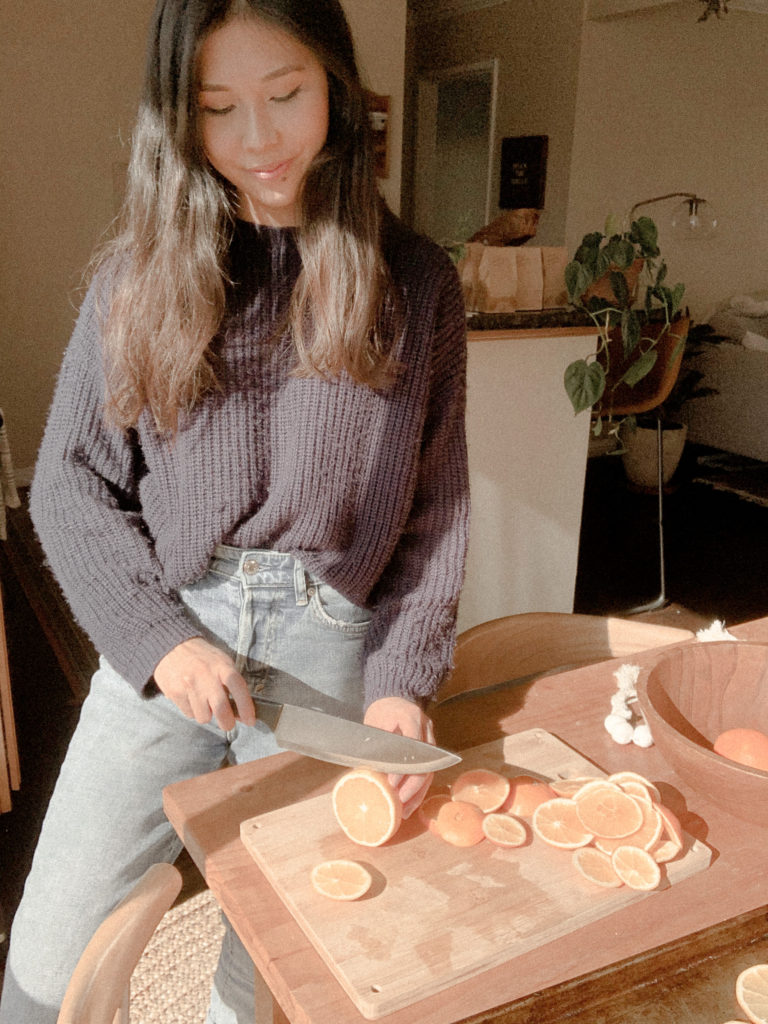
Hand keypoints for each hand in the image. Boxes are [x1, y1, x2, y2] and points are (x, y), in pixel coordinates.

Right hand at [153, 637, 255, 731]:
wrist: (172, 648)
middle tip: (228, 724)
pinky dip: (193, 711)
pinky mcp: (175, 693)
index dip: (246, 707)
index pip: (238, 688)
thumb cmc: (203, 658)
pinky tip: (192, 698)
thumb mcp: (222, 662)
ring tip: (205, 703)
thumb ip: (232, 684)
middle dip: (227, 723)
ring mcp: (189, 685)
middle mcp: (206, 676)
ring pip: (204, 716)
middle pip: (220, 709)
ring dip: (207, 715)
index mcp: (222, 666)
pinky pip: (189, 714)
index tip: (250, 720)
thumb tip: (240, 713)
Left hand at [364, 696, 435, 817]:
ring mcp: (430, 740)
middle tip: (397, 801)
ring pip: (429, 771)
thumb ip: (373, 744)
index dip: (402, 767)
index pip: (412, 746)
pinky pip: (428, 773)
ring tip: (404, 810)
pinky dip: (420, 790)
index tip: (391, 782)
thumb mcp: (373, 722)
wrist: (396, 697)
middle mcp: (426, 729)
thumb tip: (361, 772)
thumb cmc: (382, 710)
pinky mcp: (430, 751)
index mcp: (411, 717)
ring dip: (417, 793)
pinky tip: (410, 803)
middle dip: (411, 786)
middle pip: (425, 763)